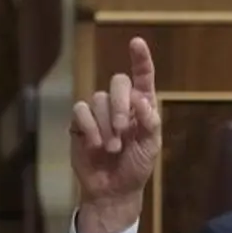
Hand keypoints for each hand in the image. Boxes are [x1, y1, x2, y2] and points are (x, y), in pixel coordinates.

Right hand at [69, 36, 161, 232]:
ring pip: (98, 99)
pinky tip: (95, 145)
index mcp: (142, 107)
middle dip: (121, 105)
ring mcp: (99, 113)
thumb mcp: (151, 147)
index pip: (142, 77)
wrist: (113, 189)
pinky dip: (90, 128)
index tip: (136, 42)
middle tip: (123, 130)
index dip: (140, 59)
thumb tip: (141, 99)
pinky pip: (81, 111)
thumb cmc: (135, 167)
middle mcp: (120, 104)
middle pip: (118, 82)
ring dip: (106, 125)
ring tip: (112, 148)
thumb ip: (150, 122)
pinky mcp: (80, 123)